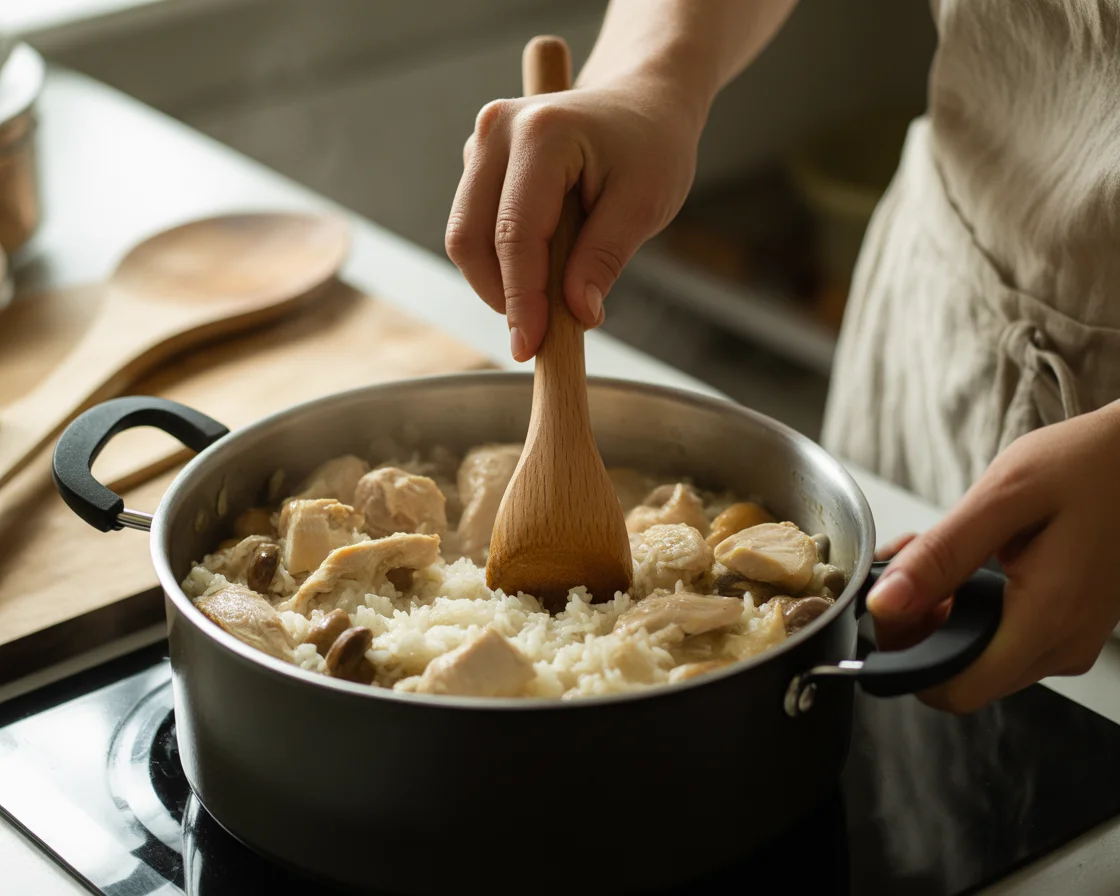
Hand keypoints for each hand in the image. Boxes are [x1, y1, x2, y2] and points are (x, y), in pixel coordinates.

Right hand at [445, 77, 703, 360]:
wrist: (642, 101)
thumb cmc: (651, 145)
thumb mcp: (645, 203)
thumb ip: (605, 257)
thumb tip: (577, 314)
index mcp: (540, 133)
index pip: (515, 235)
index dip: (521, 300)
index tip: (530, 347)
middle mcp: (496, 131)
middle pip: (470, 238)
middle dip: (500, 296)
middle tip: (538, 336)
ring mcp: (481, 145)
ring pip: (466, 237)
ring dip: (500, 281)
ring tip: (551, 294)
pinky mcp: (479, 163)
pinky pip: (475, 228)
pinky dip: (502, 262)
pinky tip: (544, 265)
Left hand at [866, 401, 1119, 712]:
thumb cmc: (1091, 465)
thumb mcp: (1005, 497)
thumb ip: (942, 555)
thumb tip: (886, 602)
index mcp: (1046, 619)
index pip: (955, 689)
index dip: (905, 658)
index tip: (886, 608)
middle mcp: (1062, 644)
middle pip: (961, 674)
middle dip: (917, 626)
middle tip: (904, 565)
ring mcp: (1069, 638)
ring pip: (978, 655)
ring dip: (939, 612)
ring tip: (933, 552)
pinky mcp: (1067, 624)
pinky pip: (1002, 634)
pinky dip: (968, 605)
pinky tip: (961, 561)